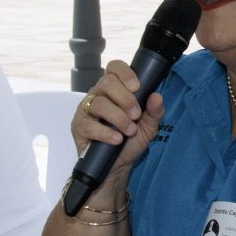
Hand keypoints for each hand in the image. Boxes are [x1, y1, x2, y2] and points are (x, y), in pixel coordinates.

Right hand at [72, 65, 165, 195]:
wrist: (117, 167)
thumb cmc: (130, 142)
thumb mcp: (148, 128)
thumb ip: (154, 112)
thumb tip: (157, 96)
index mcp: (114, 89)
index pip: (114, 68)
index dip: (125, 73)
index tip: (137, 87)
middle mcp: (98, 95)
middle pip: (106, 82)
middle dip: (125, 98)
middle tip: (136, 115)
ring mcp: (86, 110)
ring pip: (99, 103)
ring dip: (118, 118)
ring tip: (129, 131)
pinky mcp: (79, 127)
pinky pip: (89, 125)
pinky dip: (106, 133)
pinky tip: (116, 139)